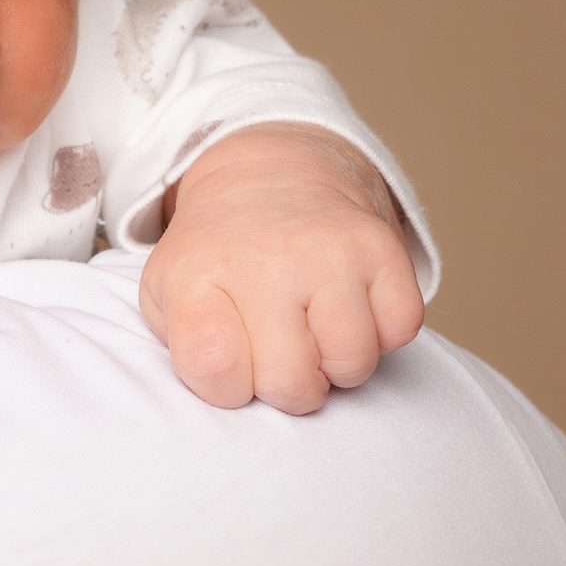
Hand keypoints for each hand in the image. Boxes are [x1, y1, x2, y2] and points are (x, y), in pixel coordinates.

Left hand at [139, 125, 423, 413]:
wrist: (270, 176)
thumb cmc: (218, 258)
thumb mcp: (167, 294)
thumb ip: (185, 350)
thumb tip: (230, 389)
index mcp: (198, 276)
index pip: (216, 371)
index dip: (227, 386)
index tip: (230, 359)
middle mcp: (265, 261)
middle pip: (290, 385)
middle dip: (286, 385)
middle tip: (276, 347)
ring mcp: (329, 253)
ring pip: (352, 365)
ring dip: (337, 362)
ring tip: (312, 326)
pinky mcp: (383, 248)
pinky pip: (399, 332)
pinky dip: (381, 332)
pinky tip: (349, 305)